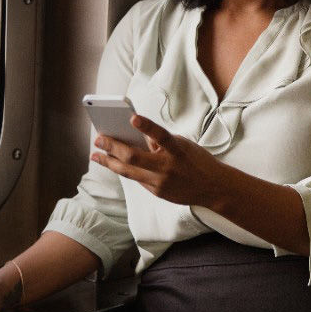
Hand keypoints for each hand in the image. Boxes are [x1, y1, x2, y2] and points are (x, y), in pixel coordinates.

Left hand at [91, 114, 229, 207]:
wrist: (213, 188)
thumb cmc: (197, 161)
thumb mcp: (183, 145)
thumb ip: (161, 143)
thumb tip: (136, 139)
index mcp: (177, 150)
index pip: (161, 136)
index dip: (147, 126)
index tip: (132, 118)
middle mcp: (167, 167)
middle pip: (133, 158)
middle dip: (112, 147)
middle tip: (99, 139)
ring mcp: (160, 182)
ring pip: (128, 172)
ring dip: (110, 162)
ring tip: (96, 155)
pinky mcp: (158, 193)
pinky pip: (138, 179)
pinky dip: (127, 170)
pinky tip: (115, 164)